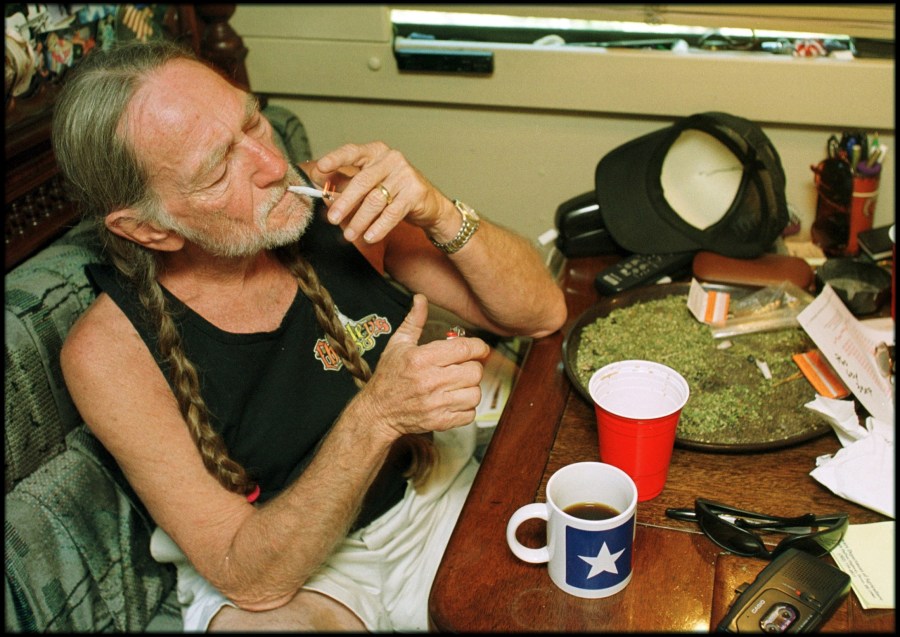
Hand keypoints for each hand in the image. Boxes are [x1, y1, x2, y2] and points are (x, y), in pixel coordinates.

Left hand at [308, 142, 455, 243]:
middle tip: (332, 218)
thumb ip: (346, 183)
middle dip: (345, 202)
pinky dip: (379, 227)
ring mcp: (405, 175)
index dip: (335, 159)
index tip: (319, 169)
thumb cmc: (394, 192)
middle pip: (362, 181)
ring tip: (349, 235)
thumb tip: (321, 187)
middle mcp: (391, 159)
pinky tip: (369, 237)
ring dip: (360, 220)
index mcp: (376, 152)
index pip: (352, 152)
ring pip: (376, 200)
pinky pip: (392, 213)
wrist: (430, 205)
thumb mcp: (370, 184)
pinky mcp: (415, 193)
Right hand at [351, 294, 490, 438]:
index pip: (465, 349)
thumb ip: (414, 321)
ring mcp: (436, 404)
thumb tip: (421, 299)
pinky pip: (470, 414)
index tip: (479, 349)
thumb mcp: (398, 344)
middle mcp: (430, 381)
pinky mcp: (440, 421)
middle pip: (475, 371)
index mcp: (422, 358)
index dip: (478, 347)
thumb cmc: (388, 377)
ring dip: (470, 388)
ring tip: (458, 384)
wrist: (377, 412)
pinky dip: (466, 408)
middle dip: (471, 367)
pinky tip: (454, 400)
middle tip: (462, 367)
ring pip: (475, 393)